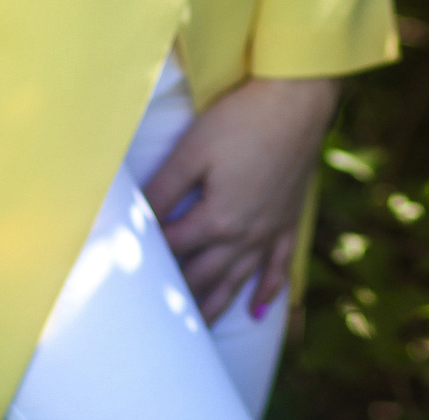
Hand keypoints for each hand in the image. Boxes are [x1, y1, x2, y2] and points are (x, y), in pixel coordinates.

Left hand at [143, 74, 339, 323]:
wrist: (299, 99)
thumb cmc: (242, 119)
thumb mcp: (193, 149)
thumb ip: (164, 188)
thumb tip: (137, 217)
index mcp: (217, 219)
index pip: (174, 247)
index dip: (150, 257)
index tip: (129, 271)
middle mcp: (245, 235)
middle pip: (204, 275)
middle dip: (179, 297)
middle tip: (157, 321)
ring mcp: (270, 231)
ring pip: (238, 280)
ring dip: (216, 306)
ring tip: (197, 330)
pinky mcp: (290, 220)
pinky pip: (279, 266)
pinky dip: (268, 290)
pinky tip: (256, 310)